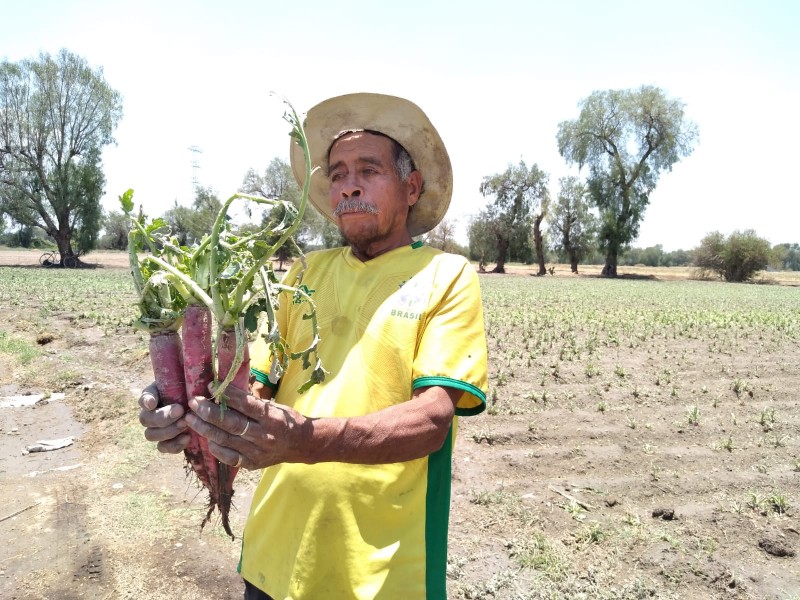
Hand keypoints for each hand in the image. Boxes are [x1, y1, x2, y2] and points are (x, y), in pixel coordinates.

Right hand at [138, 382, 190, 453]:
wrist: (198, 407)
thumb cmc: (191, 391)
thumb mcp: (187, 383)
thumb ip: (180, 383)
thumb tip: (182, 391)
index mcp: (153, 396)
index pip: (143, 398)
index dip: (146, 401)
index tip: (153, 403)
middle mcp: (150, 414)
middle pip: (145, 420)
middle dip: (163, 417)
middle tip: (180, 411)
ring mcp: (156, 430)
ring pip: (151, 435)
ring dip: (168, 431)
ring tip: (185, 424)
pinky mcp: (166, 442)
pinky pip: (163, 448)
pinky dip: (174, 445)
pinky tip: (187, 437)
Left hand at [184, 385, 307, 469]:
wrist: (301, 445)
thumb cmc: (286, 420)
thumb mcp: (275, 406)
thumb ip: (253, 402)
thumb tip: (226, 390)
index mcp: (272, 418)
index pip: (246, 405)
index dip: (227, 395)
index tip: (210, 385)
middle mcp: (264, 436)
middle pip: (232, 424)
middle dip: (209, 412)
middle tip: (193, 402)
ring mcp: (257, 452)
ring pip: (226, 440)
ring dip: (205, 429)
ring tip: (191, 419)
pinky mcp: (252, 464)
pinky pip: (229, 458)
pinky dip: (216, 448)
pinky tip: (206, 438)